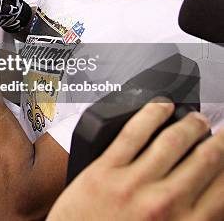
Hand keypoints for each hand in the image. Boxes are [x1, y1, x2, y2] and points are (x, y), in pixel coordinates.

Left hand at [47, 102, 223, 220]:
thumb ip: (192, 220)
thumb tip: (212, 199)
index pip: (223, 186)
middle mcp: (165, 204)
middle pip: (206, 159)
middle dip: (220, 141)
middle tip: (223, 132)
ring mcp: (134, 184)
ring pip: (173, 140)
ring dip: (191, 124)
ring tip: (197, 119)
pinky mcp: (105, 170)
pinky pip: (133, 132)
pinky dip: (152, 114)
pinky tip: (161, 106)